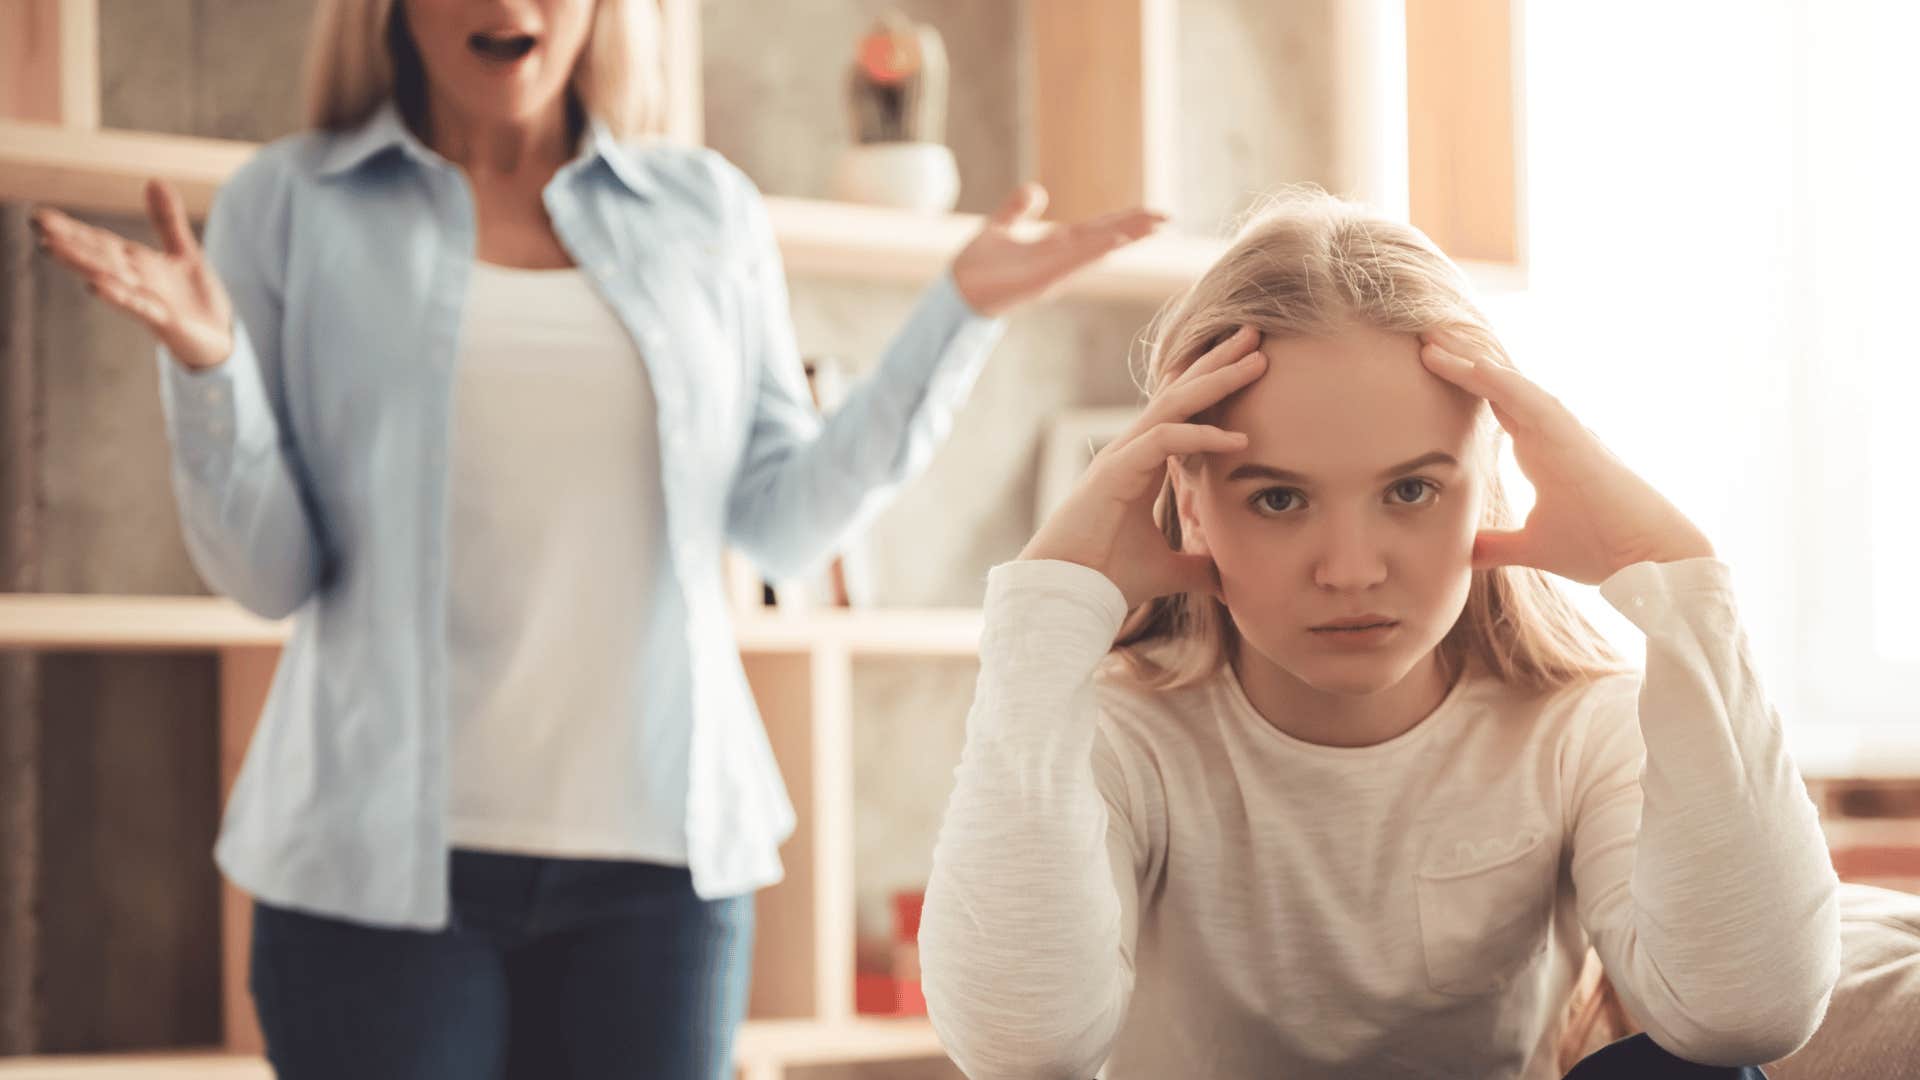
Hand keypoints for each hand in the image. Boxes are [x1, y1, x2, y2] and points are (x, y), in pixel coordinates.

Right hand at [31, 180, 234, 370]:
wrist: (221, 337)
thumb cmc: (196, 299)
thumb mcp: (185, 251)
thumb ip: (167, 219)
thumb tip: (154, 180)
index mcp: (137, 263)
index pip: (99, 242)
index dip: (72, 229)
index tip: (41, 216)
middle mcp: (136, 280)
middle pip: (99, 257)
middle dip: (70, 241)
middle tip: (39, 225)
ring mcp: (148, 300)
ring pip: (111, 279)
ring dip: (85, 265)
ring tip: (55, 249)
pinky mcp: (165, 320)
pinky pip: (139, 306)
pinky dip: (119, 296)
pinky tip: (95, 285)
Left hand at [950, 183, 1167, 316]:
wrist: (955, 290)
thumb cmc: (975, 266)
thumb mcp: (999, 227)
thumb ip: (1017, 209)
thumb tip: (1036, 189)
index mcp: (1054, 246)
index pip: (1096, 229)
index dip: (1124, 220)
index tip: (1152, 214)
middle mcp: (1060, 258)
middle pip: (1105, 237)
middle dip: (1136, 227)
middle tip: (1169, 218)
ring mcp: (1054, 270)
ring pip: (1097, 249)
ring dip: (1125, 236)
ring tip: (1156, 225)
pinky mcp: (1042, 280)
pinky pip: (1074, 262)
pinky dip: (1096, 250)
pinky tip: (1116, 239)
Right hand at [1020, 327, 1266, 608]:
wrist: (1069, 593)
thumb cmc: (1109, 577)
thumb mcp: (1169, 570)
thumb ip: (1197, 566)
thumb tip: (1228, 577)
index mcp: (1142, 463)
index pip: (1183, 411)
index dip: (1214, 386)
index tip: (1250, 365)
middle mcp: (1132, 449)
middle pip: (1180, 392)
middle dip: (1218, 363)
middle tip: (1255, 336)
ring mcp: (1123, 455)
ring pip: (1174, 404)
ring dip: (1216, 379)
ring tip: (1255, 360)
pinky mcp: (1117, 471)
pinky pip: (1165, 439)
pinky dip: (1202, 436)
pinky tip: (1238, 440)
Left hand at [1419, 334, 1714, 583]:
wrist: (1648, 560)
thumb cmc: (1600, 547)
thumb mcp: (1533, 546)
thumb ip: (1497, 544)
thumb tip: (1463, 551)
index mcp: (1539, 447)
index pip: (1493, 403)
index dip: (1462, 381)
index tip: (1426, 362)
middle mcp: (1549, 430)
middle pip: (1497, 383)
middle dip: (1460, 358)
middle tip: (1421, 334)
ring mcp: (1562, 429)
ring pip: (1509, 383)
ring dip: (1471, 360)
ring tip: (1432, 339)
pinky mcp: (1573, 438)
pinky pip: (1532, 401)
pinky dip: (1502, 382)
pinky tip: (1472, 364)